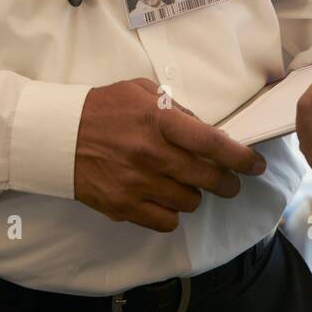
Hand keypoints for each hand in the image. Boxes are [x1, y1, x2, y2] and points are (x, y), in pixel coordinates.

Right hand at [74, 77, 266, 233]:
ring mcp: (138, 183)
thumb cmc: (102, 108)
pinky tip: (162, 197)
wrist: (57, 135)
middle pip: (208, 178)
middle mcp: (152, 153)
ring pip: (190, 202)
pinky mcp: (124, 207)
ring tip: (181, 183)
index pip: (212, 143)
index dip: (241, 157)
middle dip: (225, 182)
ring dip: (192, 194)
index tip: (255, 165)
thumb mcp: (139, 91)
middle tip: (226, 181)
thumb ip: (175, 108)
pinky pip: (167, 221)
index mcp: (158, 119)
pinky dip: (170, 212)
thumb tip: (205, 130)